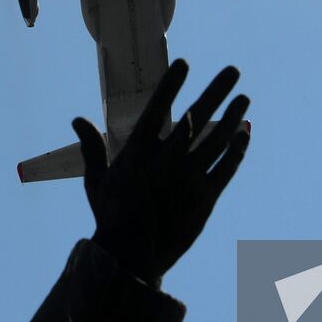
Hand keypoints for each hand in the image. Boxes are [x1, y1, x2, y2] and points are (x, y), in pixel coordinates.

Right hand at [72, 59, 250, 285]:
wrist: (131, 257)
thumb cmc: (110, 218)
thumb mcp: (96, 181)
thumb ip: (93, 148)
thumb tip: (77, 120)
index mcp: (138, 152)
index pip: (158, 107)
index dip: (172, 84)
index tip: (185, 63)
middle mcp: (166, 160)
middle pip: (197, 116)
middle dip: (217, 90)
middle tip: (234, 70)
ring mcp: (188, 178)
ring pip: (217, 139)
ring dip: (233, 116)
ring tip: (244, 98)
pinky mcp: (205, 198)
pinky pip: (226, 167)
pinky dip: (237, 149)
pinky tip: (245, 133)